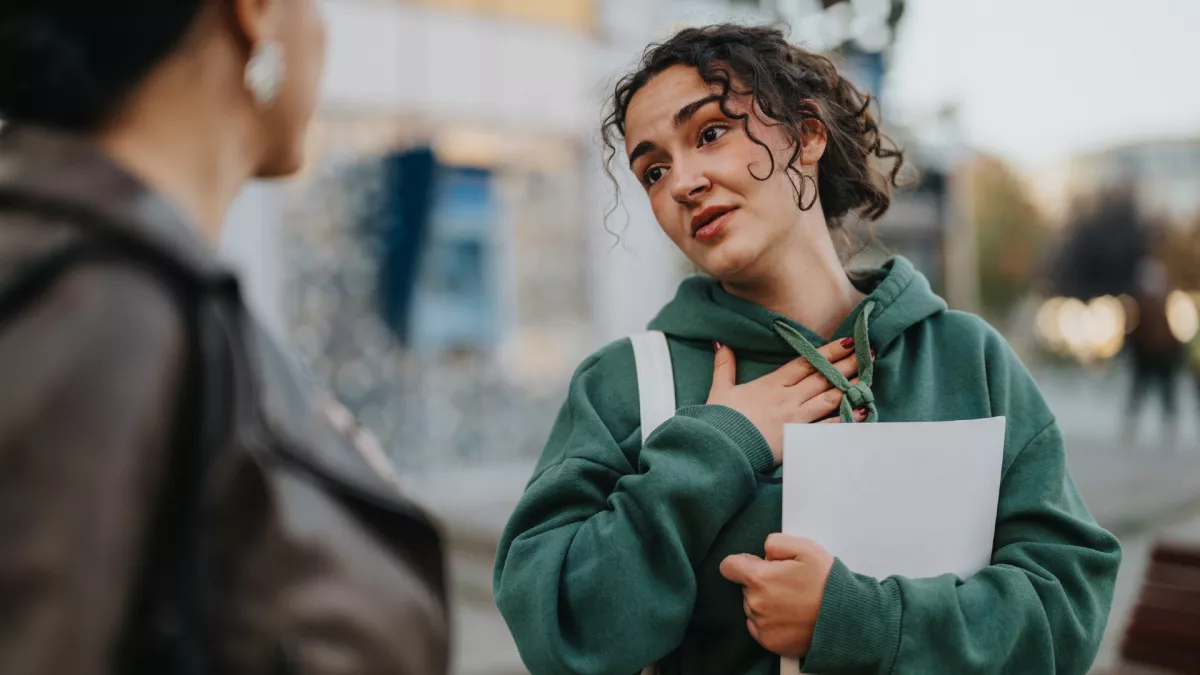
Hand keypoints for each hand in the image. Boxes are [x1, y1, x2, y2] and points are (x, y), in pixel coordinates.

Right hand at [706, 338, 864, 464]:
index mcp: (772, 383)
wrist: (722, 447)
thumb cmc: (721, 420)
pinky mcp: (799, 437)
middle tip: (868, 352)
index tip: (847, 342)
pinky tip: (862, 410)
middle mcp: (788, 397)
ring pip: (830, 397)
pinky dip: (846, 417)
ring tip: (869, 376)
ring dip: (851, 386)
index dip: (828, 351)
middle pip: (823, 377)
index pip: (806, 362)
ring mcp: (796, 417)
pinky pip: (827, 425)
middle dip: (847, 363)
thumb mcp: (720, 389)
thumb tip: (721, 344)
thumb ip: (724, 366)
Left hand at [719, 534, 835, 658]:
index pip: (729, 566)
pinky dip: (770, 621)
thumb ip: (776, 542)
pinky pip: (759, 627)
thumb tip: (764, 551)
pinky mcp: (769, 642)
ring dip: (765, 602)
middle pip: (745, 587)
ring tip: (793, 601)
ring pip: (753, 607)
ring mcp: (761, 625)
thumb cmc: (827, 583)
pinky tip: (789, 616)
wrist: (845, 618)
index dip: (742, 562)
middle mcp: (755, 603)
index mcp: (759, 578)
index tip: (756, 565)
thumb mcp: (806, 548)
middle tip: (787, 583)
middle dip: (761, 582)